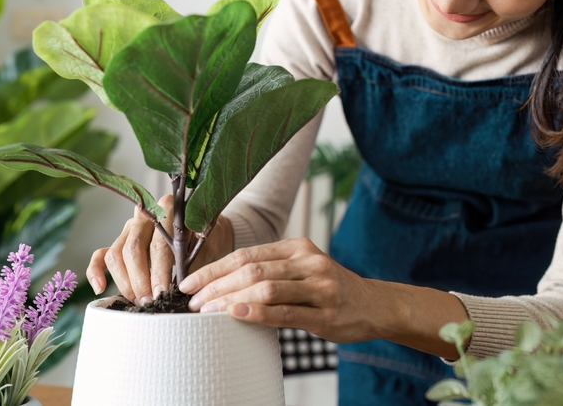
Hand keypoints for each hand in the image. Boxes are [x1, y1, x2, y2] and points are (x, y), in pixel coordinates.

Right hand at [86, 194, 233, 304]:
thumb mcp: (209, 246)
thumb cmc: (208, 240)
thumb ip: (195, 260)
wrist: (207, 232)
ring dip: (124, 282)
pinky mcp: (118, 243)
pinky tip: (100, 289)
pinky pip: (100, 255)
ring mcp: (128, 230)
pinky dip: (95, 272)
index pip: (158, 242)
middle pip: (132, 249)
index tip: (163, 291)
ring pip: (115, 255)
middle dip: (140, 280)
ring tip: (139, 302)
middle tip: (150, 302)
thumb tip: (185, 283)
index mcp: (167, 210)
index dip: (159, 270)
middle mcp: (144, 217)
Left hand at [178, 237, 376, 343]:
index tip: (190, 282)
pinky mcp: (325, 314)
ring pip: (265, 289)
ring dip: (230, 300)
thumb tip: (222, 281)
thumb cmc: (330, 288)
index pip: (246, 254)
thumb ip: (271, 269)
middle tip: (193, 301)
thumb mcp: (303, 268)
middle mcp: (308, 262)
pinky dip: (256, 313)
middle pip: (252, 270)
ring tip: (207, 311)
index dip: (214, 268)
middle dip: (216, 285)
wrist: (373, 305)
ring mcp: (319, 287)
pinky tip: (235, 316)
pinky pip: (284, 312)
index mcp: (298, 247)